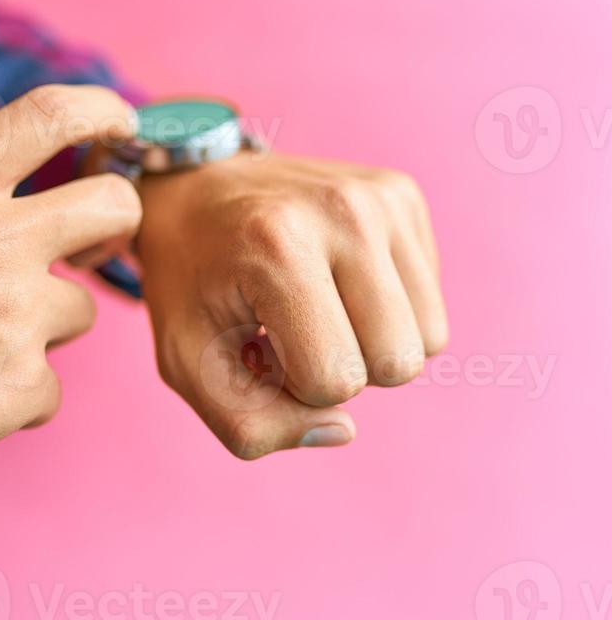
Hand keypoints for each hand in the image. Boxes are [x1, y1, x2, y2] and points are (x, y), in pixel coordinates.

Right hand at [0, 85, 140, 522]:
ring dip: (40, 332)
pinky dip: (15, 401)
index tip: (122, 121)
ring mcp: (13, 315)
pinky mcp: (20, 387)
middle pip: (112, 204)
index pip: (46, 116)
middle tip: (97, 244)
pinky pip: (49, 388)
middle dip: (116, 222)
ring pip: (78, 311)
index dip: (99, 109)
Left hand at [136, 152, 447, 459]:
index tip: (257, 345)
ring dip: (372, 345)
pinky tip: (338, 282)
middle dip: (342, 370)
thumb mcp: (188, 364)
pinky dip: (389, 312)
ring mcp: (382, 196)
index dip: (293, 388)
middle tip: (291, 330)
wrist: (196, 188)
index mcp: (278, 247)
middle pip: (397, 362)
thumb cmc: (189, 283)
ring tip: (316, 307)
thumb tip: (343, 430)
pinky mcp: (404, 195)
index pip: (334, 382)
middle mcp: (344, 210)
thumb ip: (250, 425)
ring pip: (429, 340)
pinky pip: (431, 303)